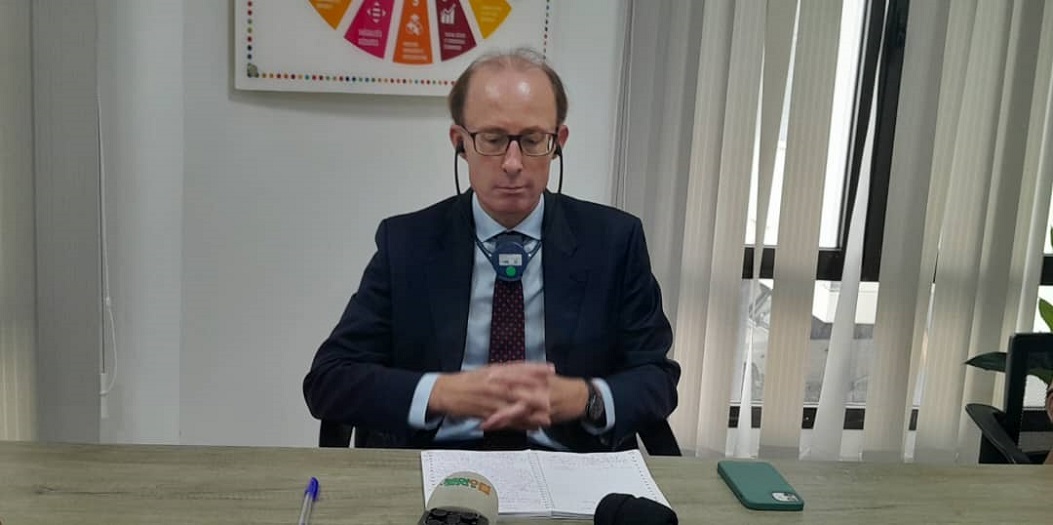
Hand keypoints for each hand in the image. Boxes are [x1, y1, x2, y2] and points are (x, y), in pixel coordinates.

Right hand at [429, 362, 553, 422]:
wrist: (445, 392)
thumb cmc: (466, 382)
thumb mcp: (486, 372)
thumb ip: (504, 372)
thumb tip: (522, 371)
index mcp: (495, 371)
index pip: (519, 367)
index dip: (536, 368)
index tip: (552, 369)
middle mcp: (494, 382)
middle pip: (520, 387)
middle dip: (539, 393)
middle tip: (554, 398)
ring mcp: (490, 398)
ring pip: (514, 406)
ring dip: (532, 413)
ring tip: (547, 419)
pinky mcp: (485, 413)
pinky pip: (505, 419)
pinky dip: (518, 425)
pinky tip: (529, 428)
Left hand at [482, 375, 587, 429]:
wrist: (581, 398)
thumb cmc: (560, 386)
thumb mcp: (544, 376)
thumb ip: (526, 375)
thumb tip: (505, 372)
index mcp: (536, 377)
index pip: (516, 376)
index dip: (500, 377)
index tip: (484, 377)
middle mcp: (537, 390)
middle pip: (513, 394)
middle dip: (494, 400)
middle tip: (477, 403)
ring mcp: (541, 406)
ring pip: (518, 412)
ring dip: (501, 418)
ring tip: (485, 422)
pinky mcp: (544, 418)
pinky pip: (526, 423)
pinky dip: (513, 426)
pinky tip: (502, 430)